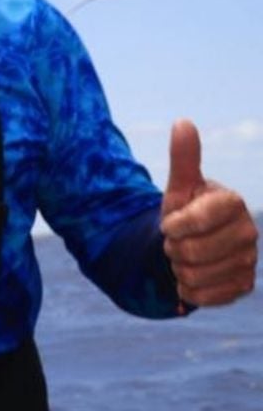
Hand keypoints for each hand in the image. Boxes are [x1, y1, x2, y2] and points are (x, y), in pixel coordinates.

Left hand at [160, 119, 257, 306]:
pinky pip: (204, 296)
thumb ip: (183, 158)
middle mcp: (249, 232)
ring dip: (178, 269)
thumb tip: (183, 122)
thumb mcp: (179, 187)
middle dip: (173, 248)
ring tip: (185, 257)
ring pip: (195, 276)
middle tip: (176, 242)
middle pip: (191, 252)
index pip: (192, 222)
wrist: (188, 244)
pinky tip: (192, 277)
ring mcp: (248, 261)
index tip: (169, 222)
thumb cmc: (183, 211)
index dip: (172, 225)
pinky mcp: (243, 285)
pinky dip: (188, 290)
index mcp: (233, 203)